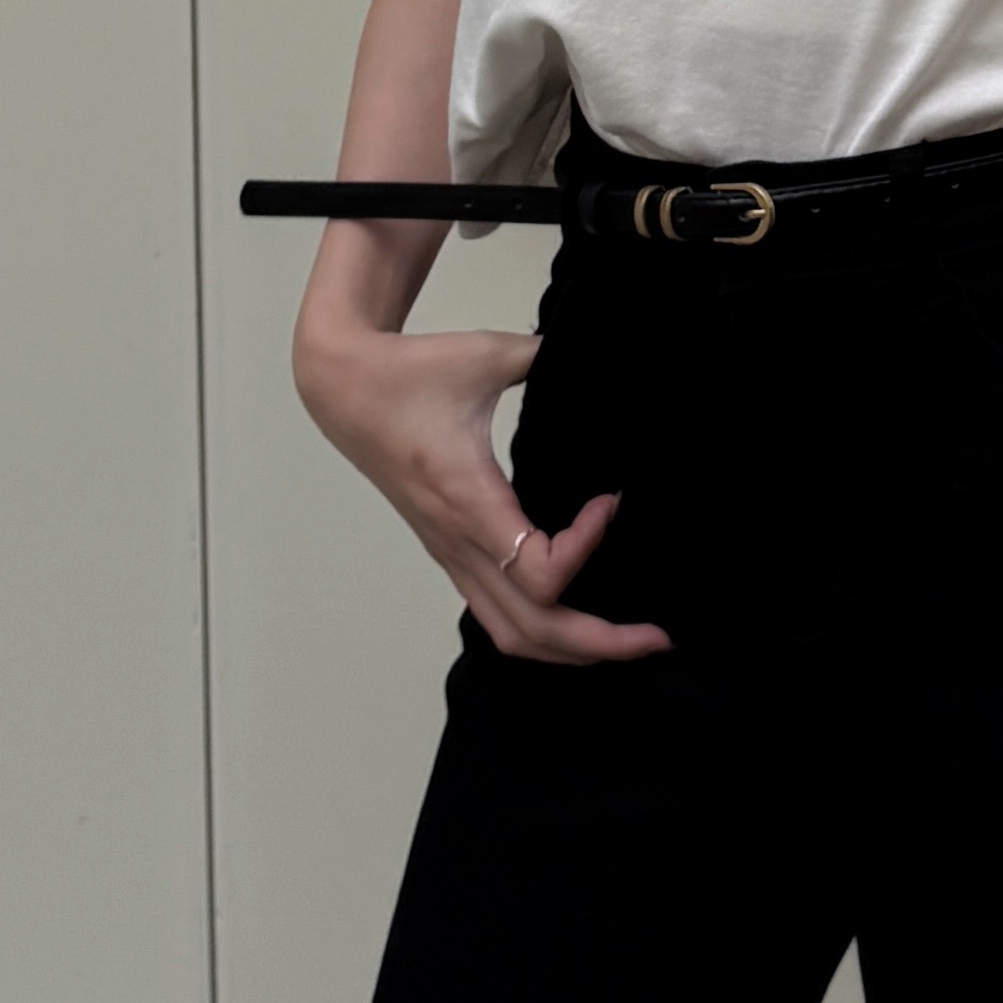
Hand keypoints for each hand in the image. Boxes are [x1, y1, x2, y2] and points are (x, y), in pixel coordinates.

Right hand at [294, 318, 670, 666]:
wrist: (345, 388)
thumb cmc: (409, 373)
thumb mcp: (486, 353)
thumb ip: (546, 355)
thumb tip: (592, 353)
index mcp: (469, 500)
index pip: (538, 571)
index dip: (587, 545)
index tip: (612, 499)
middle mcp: (459, 541)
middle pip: (532, 630)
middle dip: (599, 643)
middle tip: (657, 639)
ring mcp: (450, 553)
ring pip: (511, 635)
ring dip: (570, 648)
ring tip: (623, 642)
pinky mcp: (449, 550)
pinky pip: (495, 613)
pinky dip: (541, 629)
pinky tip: (575, 613)